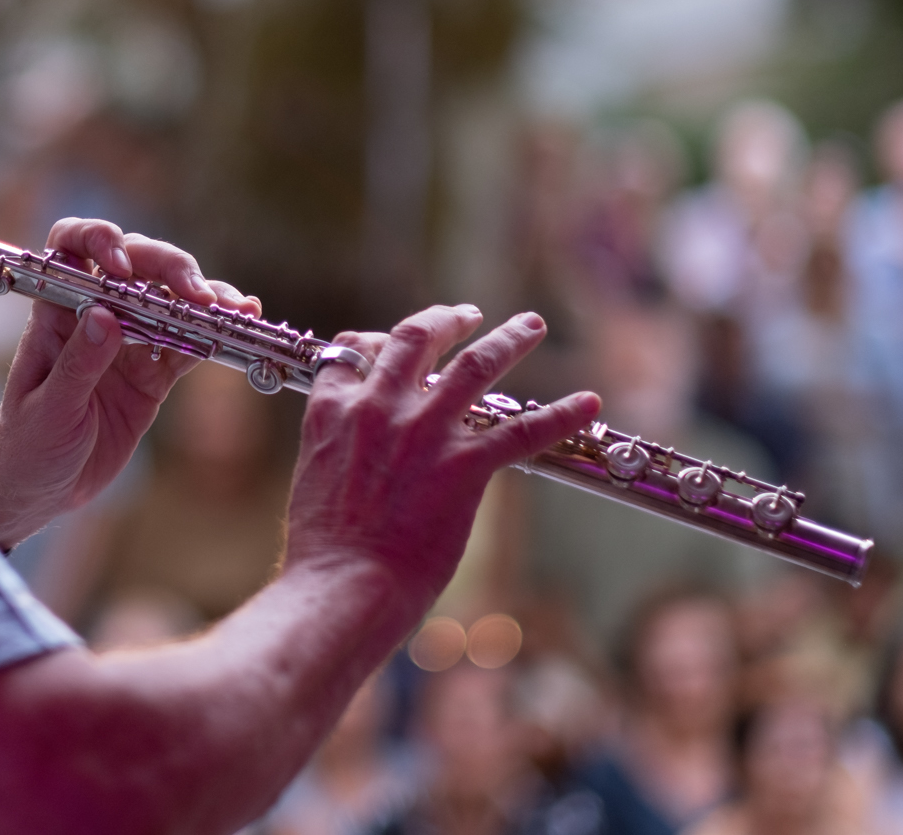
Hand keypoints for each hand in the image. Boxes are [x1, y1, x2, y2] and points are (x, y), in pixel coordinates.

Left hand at [0, 218, 256, 547]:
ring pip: (170, 302)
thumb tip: (104, 315)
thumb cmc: (27, 445)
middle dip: (171, 269)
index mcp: (56, 313)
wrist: (40, 490)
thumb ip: (78, 364)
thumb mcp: (49, 409)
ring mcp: (128, 343)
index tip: (123, 266)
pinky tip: (234, 331)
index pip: (73, 248)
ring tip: (236, 308)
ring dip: (204, 300)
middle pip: (137, 266)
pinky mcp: (152, 375)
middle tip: (200, 295)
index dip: (98, 239)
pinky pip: (185, 347)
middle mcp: (95, 316)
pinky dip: (210, 338)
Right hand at [283, 305, 598, 617]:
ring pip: (475, 365)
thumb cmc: (324, 554)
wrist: (342, 587)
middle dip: (446, 320)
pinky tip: (588, 402)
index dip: (375, 341)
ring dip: (509, 339)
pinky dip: (561, 413)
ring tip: (530, 324)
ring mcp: (424, 433)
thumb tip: (360, 460)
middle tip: (468, 315)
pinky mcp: (464, 467)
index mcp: (334, 412)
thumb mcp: (315, 481)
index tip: (390, 342)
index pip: (352, 352)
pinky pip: (523, 430)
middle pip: (416, 338)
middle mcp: (378, 408)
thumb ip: (339, 453)